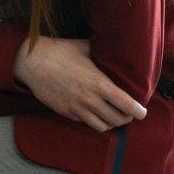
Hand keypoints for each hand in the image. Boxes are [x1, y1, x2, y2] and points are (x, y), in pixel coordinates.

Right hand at [12, 37, 145, 131]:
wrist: (31, 62)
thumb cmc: (58, 51)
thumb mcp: (84, 47)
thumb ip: (100, 51)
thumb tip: (111, 47)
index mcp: (99, 84)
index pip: (127, 105)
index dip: (139, 111)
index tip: (142, 112)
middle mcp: (90, 100)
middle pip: (117, 120)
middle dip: (126, 118)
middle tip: (128, 113)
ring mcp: (77, 109)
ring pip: (102, 126)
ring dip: (110, 123)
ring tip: (112, 116)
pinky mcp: (65, 112)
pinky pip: (85, 123)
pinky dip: (93, 121)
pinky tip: (93, 113)